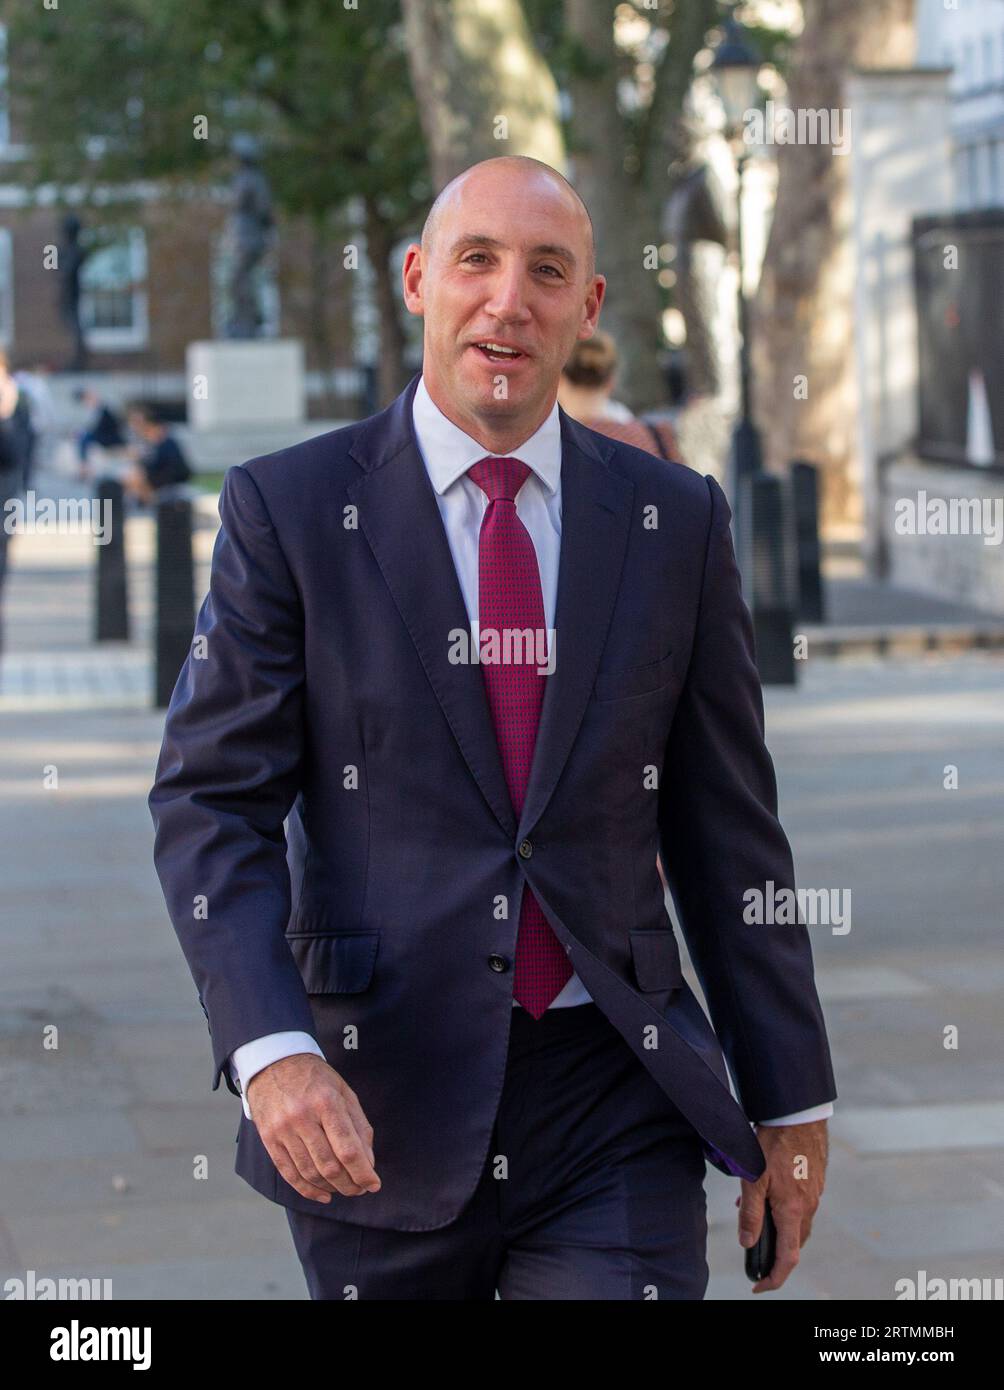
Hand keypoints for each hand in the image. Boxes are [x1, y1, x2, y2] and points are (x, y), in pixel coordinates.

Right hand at [246, 1053, 380, 1203]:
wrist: (273, 1063)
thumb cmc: (315, 1078)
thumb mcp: (344, 1092)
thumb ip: (359, 1126)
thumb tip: (369, 1162)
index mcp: (326, 1102)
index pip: (348, 1149)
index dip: (363, 1172)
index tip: (374, 1185)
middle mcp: (302, 1117)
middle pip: (329, 1166)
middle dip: (350, 1184)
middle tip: (361, 1189)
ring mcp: (282, 1130)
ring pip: (310, 1172)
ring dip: (331, 1188)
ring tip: (344, 1190)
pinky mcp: (269, 1139)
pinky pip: (289, 1173)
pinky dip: (308, 1190)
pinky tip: (323, 1195)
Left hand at [737, 1119, 827, 1292]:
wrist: (798, 1114)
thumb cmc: (774, 1143)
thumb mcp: (753, 1178)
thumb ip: (751, 1213)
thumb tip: (747, 1242)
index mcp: (793, 1210)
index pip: (788, 1258)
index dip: (774, 1278)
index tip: (759, 1285)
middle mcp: (809, 1206)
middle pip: (795, 1243)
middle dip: (777, 1254)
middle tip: (755, 1253)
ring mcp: (815, 1193)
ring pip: (798, 1223)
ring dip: (780, 1229)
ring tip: (754, 1216)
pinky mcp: (815, 1180)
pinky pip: (801, 1206)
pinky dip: (785, 1210)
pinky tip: (768, 1193)